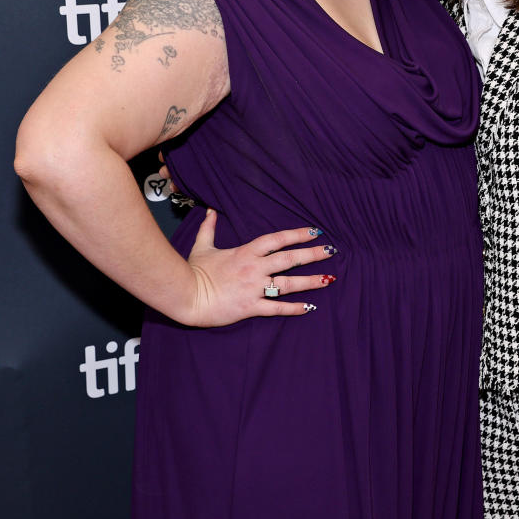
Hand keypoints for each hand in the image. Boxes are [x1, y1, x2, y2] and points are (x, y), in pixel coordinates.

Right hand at [183, 208, 334, 326]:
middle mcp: (254, 268)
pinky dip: (294, 308)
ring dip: (310, 281)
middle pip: (289, 259)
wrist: (186, 296)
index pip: (277, 239)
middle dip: (312, 255)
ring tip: (329, 279)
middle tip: (331, 251)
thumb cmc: (194, 271)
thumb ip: (209, 228)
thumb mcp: (202, 246)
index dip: (297, 234)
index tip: (315, 231)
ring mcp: (254, 288)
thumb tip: (210, 210)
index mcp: (246, 252)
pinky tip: (309, 307)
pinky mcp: (251, 307)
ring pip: (289, 284)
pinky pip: (277, 308)